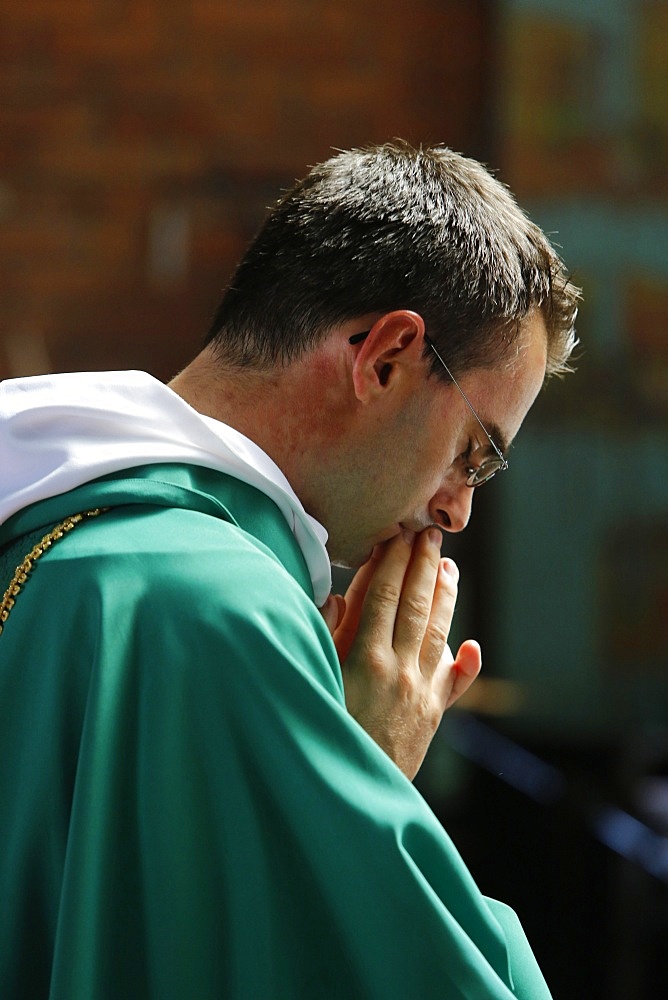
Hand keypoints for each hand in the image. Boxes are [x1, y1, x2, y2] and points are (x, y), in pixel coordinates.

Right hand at [320, 529, 480, 779]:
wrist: (348, 799)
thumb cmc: (319, 734)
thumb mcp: (312, 681)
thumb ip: (321, 635)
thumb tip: (336, 595)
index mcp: (364, 660)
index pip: (382, 597)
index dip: (391, 563)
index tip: (397, 535)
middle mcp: (398, 672)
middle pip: (414, 607)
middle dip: (422, 567)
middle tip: (428, 534)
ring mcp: (420, 694)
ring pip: (438, 634)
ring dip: (445, 597)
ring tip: (449, 567)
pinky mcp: (431, 717)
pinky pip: (453, 686)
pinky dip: (466, 667)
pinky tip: (473, 647)